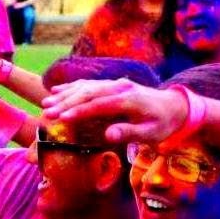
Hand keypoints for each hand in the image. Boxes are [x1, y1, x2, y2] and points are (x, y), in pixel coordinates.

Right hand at [42, 78, 187, 143]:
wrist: (173, 106)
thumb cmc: (162, 124)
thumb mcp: (150, 133)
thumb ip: (129, 132)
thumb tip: (107, 135)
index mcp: (129, 99)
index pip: (99, 104)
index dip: (79, 111)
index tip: (61, 119)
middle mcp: (120, 87)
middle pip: (88, 92)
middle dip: (66, 102)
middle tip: (47, 113)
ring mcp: (115, 83)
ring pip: (86, 86)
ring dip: (65, 94)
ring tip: (46, 103)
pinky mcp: (112, 84)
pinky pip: (89, 83)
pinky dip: (72, 87)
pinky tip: (57, 91)